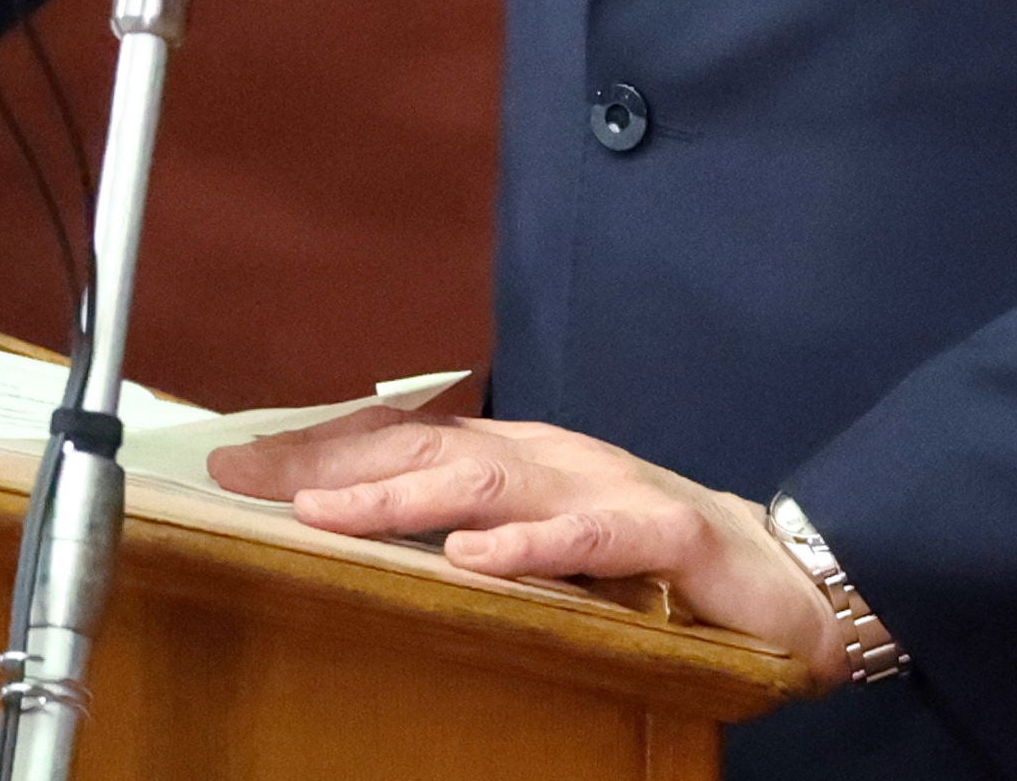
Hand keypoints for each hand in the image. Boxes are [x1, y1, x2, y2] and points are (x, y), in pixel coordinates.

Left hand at [204, 409, 841, 679]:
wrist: (782, 579)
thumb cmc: (650, 565)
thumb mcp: (540, 542)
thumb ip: (467, 526)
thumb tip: (360, 532)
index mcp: (521, 456)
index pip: (402, 437)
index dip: (319, 446)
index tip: (235, 460)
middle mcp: (553, 458)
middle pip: (426, 446)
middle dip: (330, 461)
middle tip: (245, 478)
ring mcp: (607, 488)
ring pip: (491, 483)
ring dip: (403, 496)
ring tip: (329, 514)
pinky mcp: (663, 535)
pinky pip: (588, 539)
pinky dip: (529, 546)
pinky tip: (472, 557)